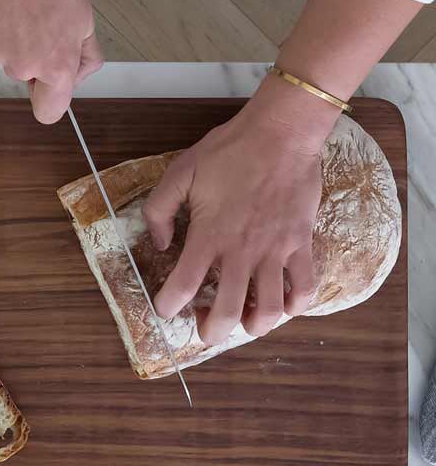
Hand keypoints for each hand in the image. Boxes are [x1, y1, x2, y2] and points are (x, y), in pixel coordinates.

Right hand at [0, 0, 102, 121]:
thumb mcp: (85, 16)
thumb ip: (84, 55)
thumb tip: (73, 74)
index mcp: (54, 65)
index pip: (49, 111)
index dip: (51, 96)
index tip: (49, 80)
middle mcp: (19, 67)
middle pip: (24, 74)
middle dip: (31, 52)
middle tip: (37, 15)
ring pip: (1, 53)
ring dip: (8, 36)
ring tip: (15, 1)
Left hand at [141, 86, 326, 345]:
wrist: (281, 135)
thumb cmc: (227, 152)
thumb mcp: (179, 173)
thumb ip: (160, 210)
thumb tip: (159, 244)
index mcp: (209, 235)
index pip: (184, 284)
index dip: (170, 305)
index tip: (165, 310)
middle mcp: (243, 251)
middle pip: (230, 311)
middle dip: (213, 331)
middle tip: (205, 328)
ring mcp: (277, 251)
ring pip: (271, 309)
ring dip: (255, 326)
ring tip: (244, 323)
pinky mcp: (302, 244)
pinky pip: (306, 287)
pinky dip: (296, 306)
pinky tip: (283, 306)